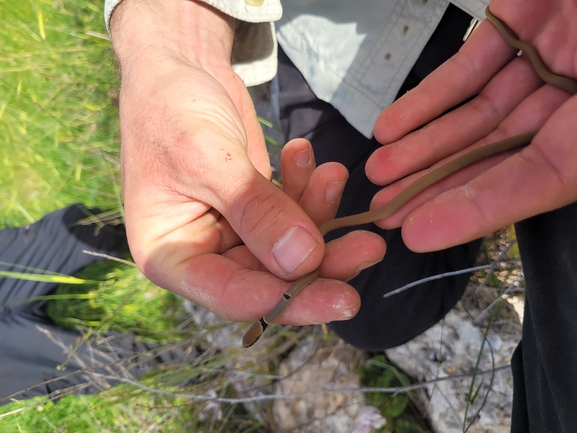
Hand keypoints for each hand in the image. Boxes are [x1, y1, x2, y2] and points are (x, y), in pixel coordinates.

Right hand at [110, 0, 384, 324]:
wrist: (177, 67)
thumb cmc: (169, 109)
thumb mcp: (207, 156)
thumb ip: (255, 210)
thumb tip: (303, 260)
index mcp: (170, 255)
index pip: (233, 295)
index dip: (289, 302)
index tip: (343, 300)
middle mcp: (202, 252)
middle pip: (270, 277)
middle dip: (321, 261)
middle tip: (369, 246)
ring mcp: (232, 231)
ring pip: (288, 246)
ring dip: (318, 214)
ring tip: (334, 174)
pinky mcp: (256, 208)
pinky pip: (291, 212)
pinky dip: (308, 189)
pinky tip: (307, 157)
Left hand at [368, 0, 576, 251]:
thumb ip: (567, 153)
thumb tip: (553, 170)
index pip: (535, 182)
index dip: (476, 211)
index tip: (420, 232)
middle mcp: (576, 103)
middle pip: (495, 156)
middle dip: (436, 183)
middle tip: (386, 208)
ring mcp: (548, 60)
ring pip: (474, 116)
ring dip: (422, 145)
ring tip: (379, 169)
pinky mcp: (519, 23)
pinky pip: (467, 69)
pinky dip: (428, 97)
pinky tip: (392, 126)